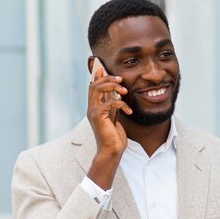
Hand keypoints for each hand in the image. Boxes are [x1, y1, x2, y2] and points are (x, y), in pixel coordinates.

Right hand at [86, 68, 131, 189]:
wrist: (111, 151)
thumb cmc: (114, 136)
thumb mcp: (115, 117)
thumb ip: (113, 105)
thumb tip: (116, 94)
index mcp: (94, 107)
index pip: (93, 86)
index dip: (97, 75)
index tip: (103, 67)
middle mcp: (91, 108)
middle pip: (94, 84)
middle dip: (108, 78)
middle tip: (121, 79)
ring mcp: (93, 112)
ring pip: (98, 89)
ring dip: (113, 86)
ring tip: (125, 91)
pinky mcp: (98, 117)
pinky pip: (109, 103)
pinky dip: (121, 104)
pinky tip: (129, 111)